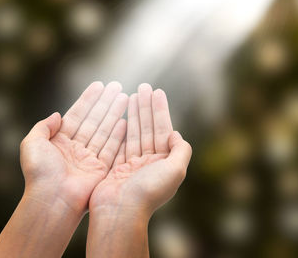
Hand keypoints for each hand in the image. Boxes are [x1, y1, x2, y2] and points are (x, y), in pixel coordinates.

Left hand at [20, 81, 127, 215]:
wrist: (51, 199)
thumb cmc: (39, 173)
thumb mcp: (32, 143)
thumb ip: (43, 127)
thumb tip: (56, 114)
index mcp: (60, 141)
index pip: (77, 114)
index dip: (88, 99)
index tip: (99, 85)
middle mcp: (76, 148)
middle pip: (94, 120)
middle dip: (105, 103)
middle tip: (117, 86)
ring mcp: (89, 158)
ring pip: (104, 130)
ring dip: (115, 114)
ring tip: (124, 97)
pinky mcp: (101, 169)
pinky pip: (111, 148)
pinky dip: (119, 135)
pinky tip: (126, 121)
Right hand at [89, 83, 191, 216]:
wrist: (120, 212)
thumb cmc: (148, 192)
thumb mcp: (175, 170)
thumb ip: (181, 150)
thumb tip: (176, 134)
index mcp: (164, 163)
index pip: (163, 130)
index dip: (160, 110)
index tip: (157, 91)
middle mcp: (149, 163)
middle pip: (148, 128)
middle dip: (146, 107)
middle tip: (143, 86)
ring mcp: (132, 165)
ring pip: (134, 133)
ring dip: (134, 114)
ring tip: (132, 94)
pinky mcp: (116, 167)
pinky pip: (120, 143)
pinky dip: (120, 129)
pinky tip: (120, 116)